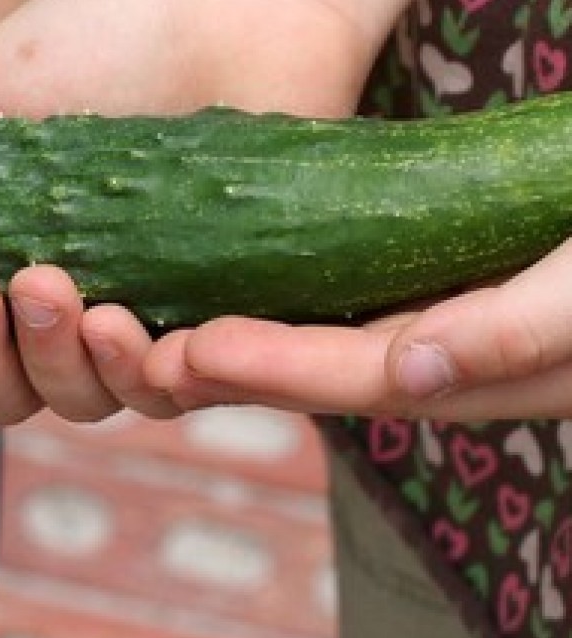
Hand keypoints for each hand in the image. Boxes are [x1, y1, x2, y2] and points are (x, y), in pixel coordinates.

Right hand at [0, 0, 372, 423]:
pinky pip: (174, 388)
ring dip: (48, 361)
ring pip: (77, 399)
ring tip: (46, 285)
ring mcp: (136, 320)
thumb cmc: (93, 40)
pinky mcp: (217, 323)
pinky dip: (138, 374)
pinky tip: (122, 326)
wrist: (217, 3)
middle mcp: (58, 311)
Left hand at [137, 236, 571, 420]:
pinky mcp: (399, 265)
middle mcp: (434, 351)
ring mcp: (412, 308)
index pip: (357, 376)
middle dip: (212, 362)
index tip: (186, 350)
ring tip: (123, 304)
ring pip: (299, 330)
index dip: (270, 369)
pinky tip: (189, 260)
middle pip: (305, 366)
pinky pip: (315, 285)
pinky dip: (251, 284)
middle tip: (116, 336)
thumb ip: (520, 329)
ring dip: (213, 325)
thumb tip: (411, 377)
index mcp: (479, 364)